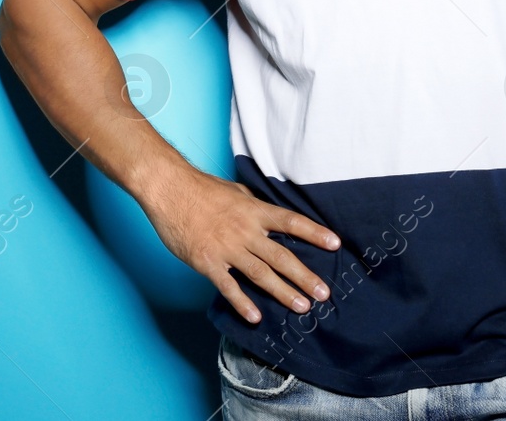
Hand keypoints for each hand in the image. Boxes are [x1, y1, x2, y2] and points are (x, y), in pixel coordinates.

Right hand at [143, 167, 341, 323]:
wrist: (169, 190)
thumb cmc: (201, 188)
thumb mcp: (235, 192)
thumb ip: (254, 206)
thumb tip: (268, 214)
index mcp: (255, 211)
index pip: (291, 222)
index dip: (315, 233)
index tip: (335, 244)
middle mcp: (246, 231)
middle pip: (282, 257)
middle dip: (305, 277)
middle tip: (324, 294)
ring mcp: (227, 248)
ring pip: (262, 274)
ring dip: (284, 292)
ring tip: (302, 307)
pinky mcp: (208, 262)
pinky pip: (229, 286)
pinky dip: (243, 303)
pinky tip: (256, 316)